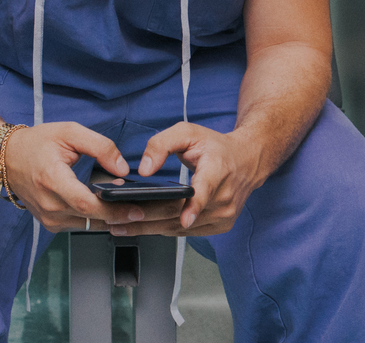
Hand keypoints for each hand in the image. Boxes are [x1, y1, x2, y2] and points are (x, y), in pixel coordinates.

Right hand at [1, 122, 184, 232]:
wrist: (7, 158)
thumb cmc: (37, 143)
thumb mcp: (70, 132)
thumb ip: (100, 146)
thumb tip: (122, 168)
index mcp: (52, 179)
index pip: (85, 202)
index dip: (113, 209)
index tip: (136, 209)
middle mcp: (49, 204)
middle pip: (91, 218)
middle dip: (121, 217)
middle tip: (148, 211)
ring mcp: (48, 217)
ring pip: (88, 225)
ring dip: (112, 221)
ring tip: (136, 211)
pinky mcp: (50, 222)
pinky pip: (80, 225)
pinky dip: (98, 220)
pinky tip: (115, 212)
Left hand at [111, 122, 265, 236]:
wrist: (248, 160)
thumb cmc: (215, 147)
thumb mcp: (188, 132)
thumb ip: (162, 144)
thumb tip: (144, 169)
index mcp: (218, 169)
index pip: (207, 189)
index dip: (195, 205)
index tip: (185, 219)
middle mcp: (224, 195)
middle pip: (181, 213)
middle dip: (146, 219)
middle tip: (116, 220)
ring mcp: (225, 214)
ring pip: (180, 227)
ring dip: (149, 229)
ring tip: (121, 227)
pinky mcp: (221, 225)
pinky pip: (186, 232)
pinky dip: (164, 230)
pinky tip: (143, 228)